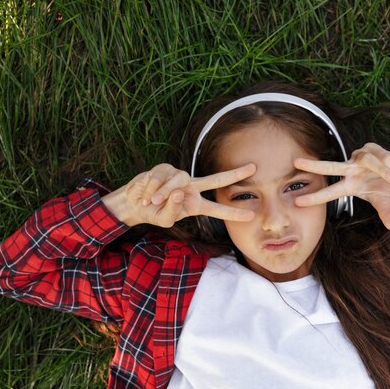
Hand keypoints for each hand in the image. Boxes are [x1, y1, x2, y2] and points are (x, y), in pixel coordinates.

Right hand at [103, 163, 255, 227]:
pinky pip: (161, 178)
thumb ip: (173, 209)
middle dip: (234, 174)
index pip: (217, 209)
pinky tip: (146, 194)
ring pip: (178, 181)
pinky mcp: (166, 168)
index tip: (251, 216)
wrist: (135, 203)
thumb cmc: (154, 212)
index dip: (233, 213)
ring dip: (163, 193)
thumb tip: (178, 192)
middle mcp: (191, 188)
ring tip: (152, 202)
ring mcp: (180, 177)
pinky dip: (152, 188)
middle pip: (216, 180)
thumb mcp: (165, 220)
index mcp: (195, 204)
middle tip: (254, 168)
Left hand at [293, 143, 389, 229]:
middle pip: (329, 167)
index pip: (329, 193)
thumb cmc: (381, 188)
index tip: (297, 202)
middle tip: (296, 163)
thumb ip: (385, 212)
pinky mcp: (369, 147)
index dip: (315, 198)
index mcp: (349, 186)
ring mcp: (358, 157)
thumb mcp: (383, 201)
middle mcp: (349, 170)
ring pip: (370, 161)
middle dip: (313, 165)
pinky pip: (382, 156)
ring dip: (384, 171)